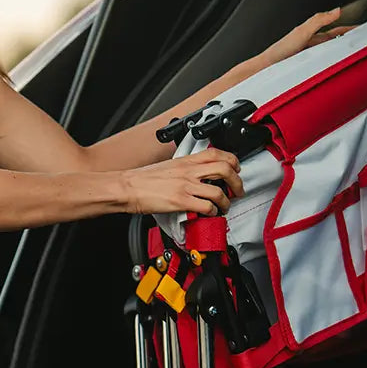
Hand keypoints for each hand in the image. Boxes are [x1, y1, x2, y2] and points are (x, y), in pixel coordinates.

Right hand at [121, 148, 242, 216]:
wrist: (128, 187)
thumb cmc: (143, 179)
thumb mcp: (168, 167)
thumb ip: (185, 170)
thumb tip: (197, 176)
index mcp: (185, 161)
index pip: (217, 154)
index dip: (232, 161)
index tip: (236, 169)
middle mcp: (188, 171)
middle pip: (225, 169)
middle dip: (237, 182)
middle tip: (238, 190)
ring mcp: (186, 186)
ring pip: (219, 191)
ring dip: (227, 202)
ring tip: (225, 207)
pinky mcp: (181, 201)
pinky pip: (207, 207)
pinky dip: (213, 212)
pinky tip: (211, 214)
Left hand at [253, 8, 356, 70]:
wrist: (267, 68)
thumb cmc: (280, 51)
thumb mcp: (302, 32)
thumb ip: (319, 20)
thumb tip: (336, 10)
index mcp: (311, 33)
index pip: (336, 29)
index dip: (349, 28)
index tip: (363, 28)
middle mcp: (312, 43)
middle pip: (335, 40)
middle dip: (348, 39)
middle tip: (365, 39)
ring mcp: (310, 56)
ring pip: (331, 52)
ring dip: (342, 51)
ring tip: (355, 52)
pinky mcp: (307, 66)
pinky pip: (325, 63)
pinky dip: (333, 64)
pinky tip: (337, 67)